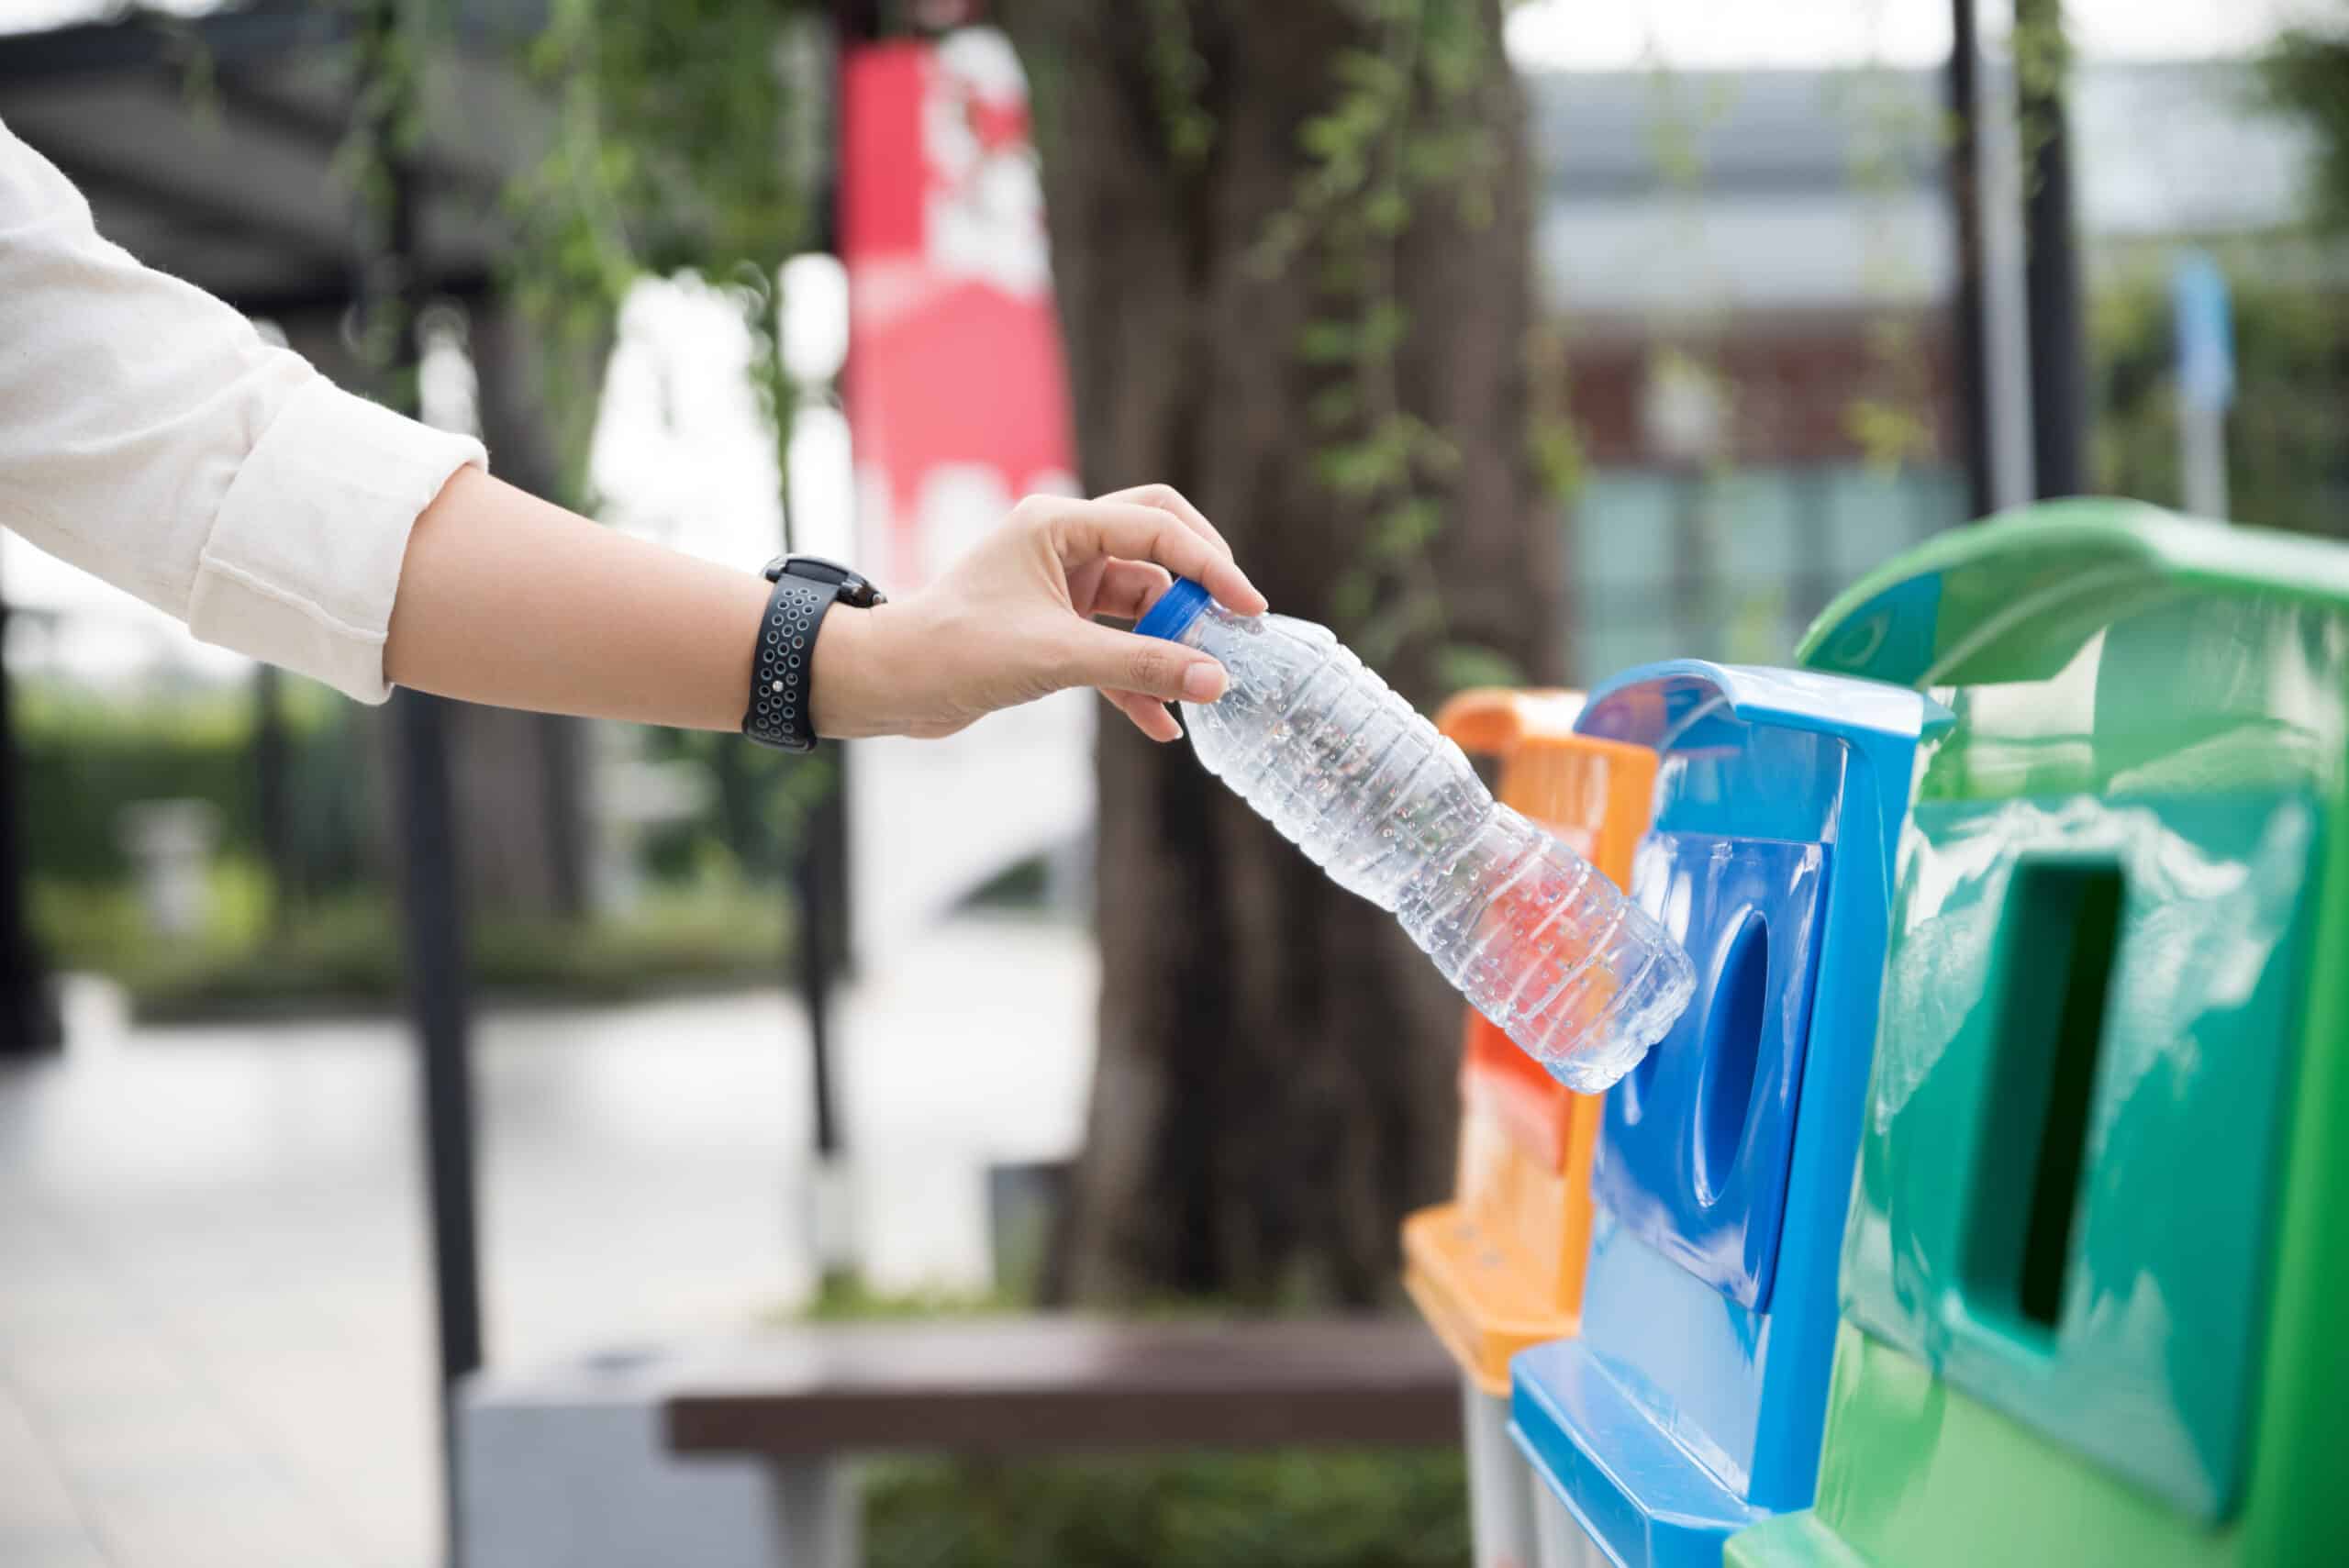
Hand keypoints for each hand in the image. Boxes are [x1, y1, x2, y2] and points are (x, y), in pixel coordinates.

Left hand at [810, 484, 1266, 741]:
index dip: (1211, 566)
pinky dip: (1138, 680)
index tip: (1248, 610)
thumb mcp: (1058, 658)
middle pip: (1158, 542)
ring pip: (1141, 603)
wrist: (891, 685)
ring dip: (1171, 643)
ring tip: (1207, 684)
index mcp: (1059, 524)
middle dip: (1201, 583)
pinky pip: (1114, 646)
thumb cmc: (956, 651)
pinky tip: (1164, 725)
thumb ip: (1142, 665)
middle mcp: (1064, 545)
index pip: (1158, 528)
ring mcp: (1061, 586)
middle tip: (1236, 619)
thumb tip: (1216, 679)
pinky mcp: (1054, 628)